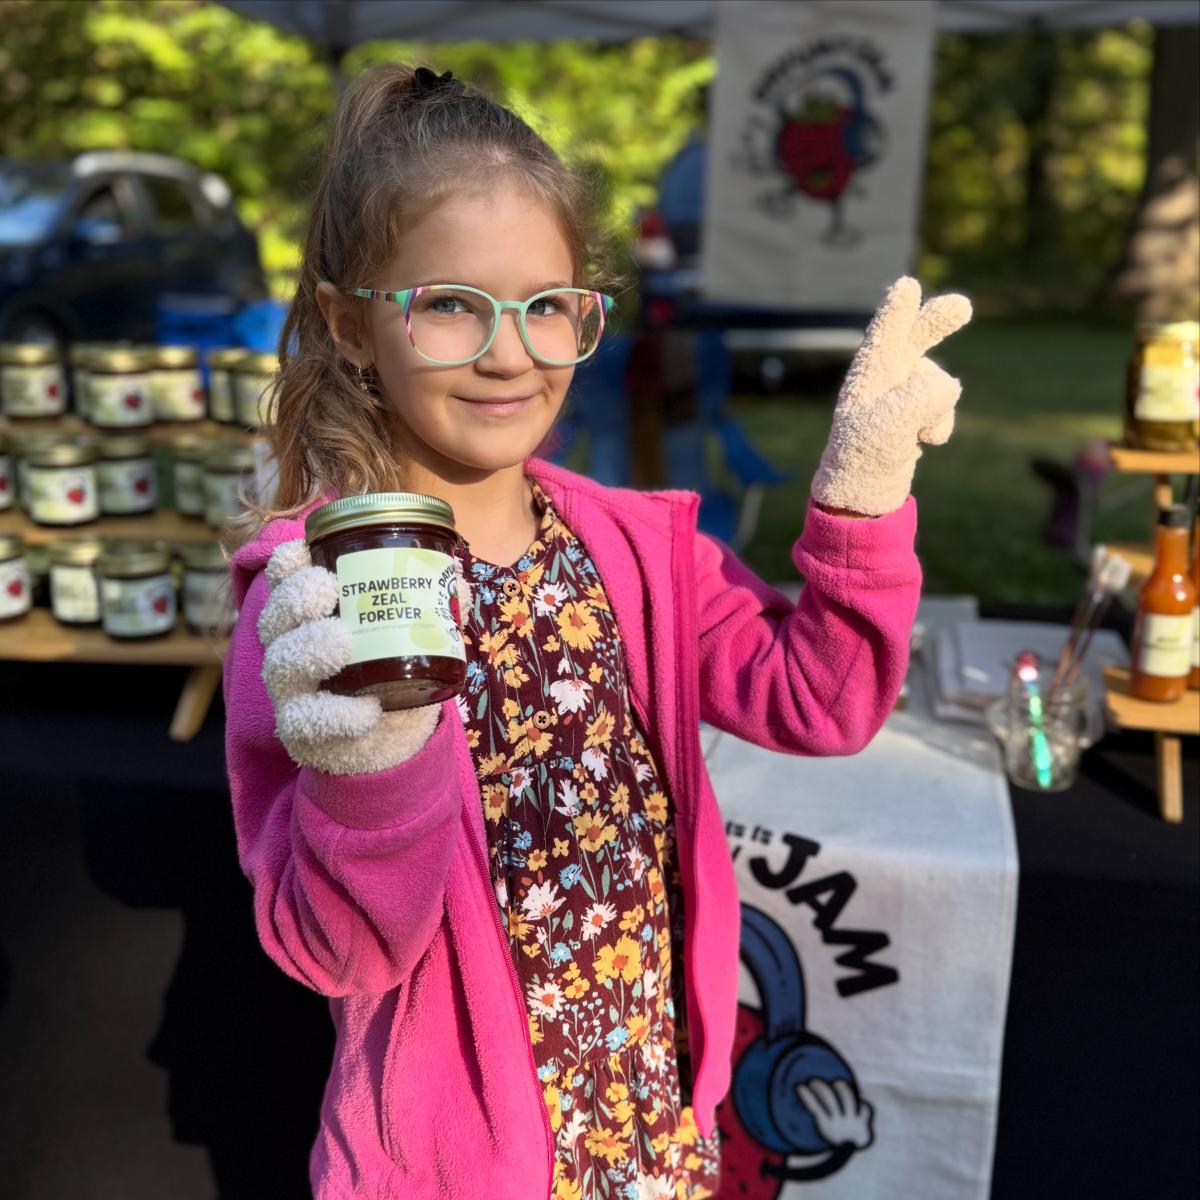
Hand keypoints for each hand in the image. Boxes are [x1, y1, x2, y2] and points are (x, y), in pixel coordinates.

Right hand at [257, 539, 446, 775]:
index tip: (302, 551)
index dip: (286, 565)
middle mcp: (290, 648)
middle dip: (295, 598)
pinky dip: (338, 715)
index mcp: (308, 617)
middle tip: (327, 587)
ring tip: (342, 640)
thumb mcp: (410, 633)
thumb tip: (458, 581)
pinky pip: (308, 721)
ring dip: (309, 648)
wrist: (386, 736)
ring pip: (282, 665)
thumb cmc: (388, 671)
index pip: (284, 583)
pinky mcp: (303, 730)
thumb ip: (431, 606)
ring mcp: (292, 691)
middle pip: (275, 619)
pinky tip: (367, 711)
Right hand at [798, 1078, 874, 1150]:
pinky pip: (865, 1110)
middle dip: (820, 1087)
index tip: (799, 1087)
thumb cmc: (828, 1130)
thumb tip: (797, 1091)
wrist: (847, 1148)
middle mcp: (839, 1124)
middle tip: (813, 1082)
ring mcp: (852, 1122)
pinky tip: (857, 1099)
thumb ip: (812, 1111)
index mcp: (825, 1126)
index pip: (815, 1108)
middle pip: (830, 1101)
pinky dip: (862, 1104)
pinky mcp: (863, 1121)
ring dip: (842, 1089)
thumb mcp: (819, 1126)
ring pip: (849, 1100)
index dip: (806, 1096)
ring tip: (836, 1083)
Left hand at [812, 276, 971, 516]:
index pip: (885, 334)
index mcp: (868, 373)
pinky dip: (939, 424)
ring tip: (913, 435)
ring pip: (940, 384)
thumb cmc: (862, 457)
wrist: (864, 491)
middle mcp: (885, 375)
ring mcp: (903, 390)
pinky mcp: (917, 409)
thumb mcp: (886, 429)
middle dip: (937, 321)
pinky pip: (944, 405)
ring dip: (935, 411)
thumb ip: (917, 400)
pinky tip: (921, 442)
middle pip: (917, 336)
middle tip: (961, 308)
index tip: (907, 284)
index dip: (897, 310)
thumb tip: (948, 385)